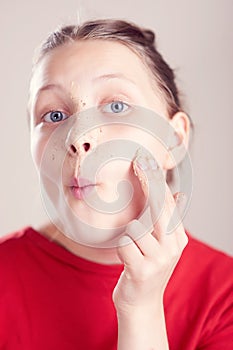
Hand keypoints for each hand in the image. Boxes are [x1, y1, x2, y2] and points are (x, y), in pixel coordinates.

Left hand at [112, 153, 187, 312]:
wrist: (141, 305)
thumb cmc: (146, 267)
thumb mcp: (161, 245)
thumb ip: (166, 220)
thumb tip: (177, 193)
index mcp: (178, 238)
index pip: (167, 203)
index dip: (156, 180)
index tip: (145, 161)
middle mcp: (173, 247)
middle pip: (158, 207)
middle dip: (147, 182)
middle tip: (138, 160)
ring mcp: (159, 260)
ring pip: (135, 227)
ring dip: (128, 236)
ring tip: (133, 251)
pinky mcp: (142, 270)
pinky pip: (124, 244)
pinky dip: (121, 248)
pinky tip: (127, 260)